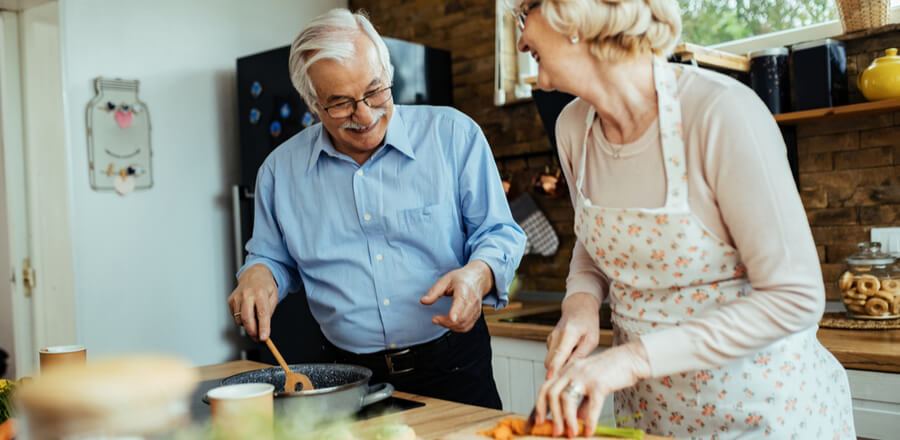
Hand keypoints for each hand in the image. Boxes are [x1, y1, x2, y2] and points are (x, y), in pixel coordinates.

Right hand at [227, 264, 278, 341]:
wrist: (254, 275)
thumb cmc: (265, 287)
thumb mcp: (273, 297)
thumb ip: (269, 312)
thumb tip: (264, 329)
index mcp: (260, 292)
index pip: (262, 313)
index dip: (263, 327)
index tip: (264, 338)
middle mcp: (247, 294)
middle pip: (247, 318)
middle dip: (253, 331)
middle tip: (258, 338)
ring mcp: (237, 297)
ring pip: (240, 320)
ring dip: (248, 325)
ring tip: (255, 319)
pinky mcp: (231, 300)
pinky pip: (235, 316)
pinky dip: (241, 319)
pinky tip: (247, 312)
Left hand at [420, 260, 493, 331]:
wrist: (477, 279)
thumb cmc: (460, 279)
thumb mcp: (445, 280)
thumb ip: (434, 292)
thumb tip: (423, 301)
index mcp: (464, 288)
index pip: (462, 301)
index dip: (456, 311)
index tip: (451, 318)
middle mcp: (472, 300)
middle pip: (462, 317)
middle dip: (446, 322)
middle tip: (435, 319)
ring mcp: (476, 308)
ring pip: (464, 324)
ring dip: (450, 326)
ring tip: (440, 320)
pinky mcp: (476, 315)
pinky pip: (467, 327)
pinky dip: (456, 328)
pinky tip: (449, 323)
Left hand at [535, 342, 650, 437]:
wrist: (631, 358)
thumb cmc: (612, 370)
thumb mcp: (590, 383)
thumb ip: (582, 401)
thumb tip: (575, 420)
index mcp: (568, 370)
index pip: (546, 387)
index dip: (540, 406)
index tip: (539, 421)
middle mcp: (572, 371)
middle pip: (551, 393)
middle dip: (551, 416)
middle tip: (554, 432)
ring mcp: (585, 376)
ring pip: (566, 399)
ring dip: (567, 420)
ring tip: (571, 434)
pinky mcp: (599, 383)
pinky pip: (591, 406)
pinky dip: (589, 421)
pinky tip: (589, 431)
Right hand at [545, 293, 600, 377]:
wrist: (579, 308)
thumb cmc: (588, 323)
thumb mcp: (591, 340)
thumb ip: (580, 355)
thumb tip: (571, 370)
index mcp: (568, 333)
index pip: (559, 354)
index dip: (554, 368)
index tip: (550, 378)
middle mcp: (556, 336)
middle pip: (550, 361)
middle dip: (557, 370)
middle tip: (572, 375)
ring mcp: (551, 338)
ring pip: (550, 360)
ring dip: (559, 365)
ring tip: (574, 359)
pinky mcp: (549, 341)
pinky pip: (552, 356)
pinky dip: (559, 359)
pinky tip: (570, 353)